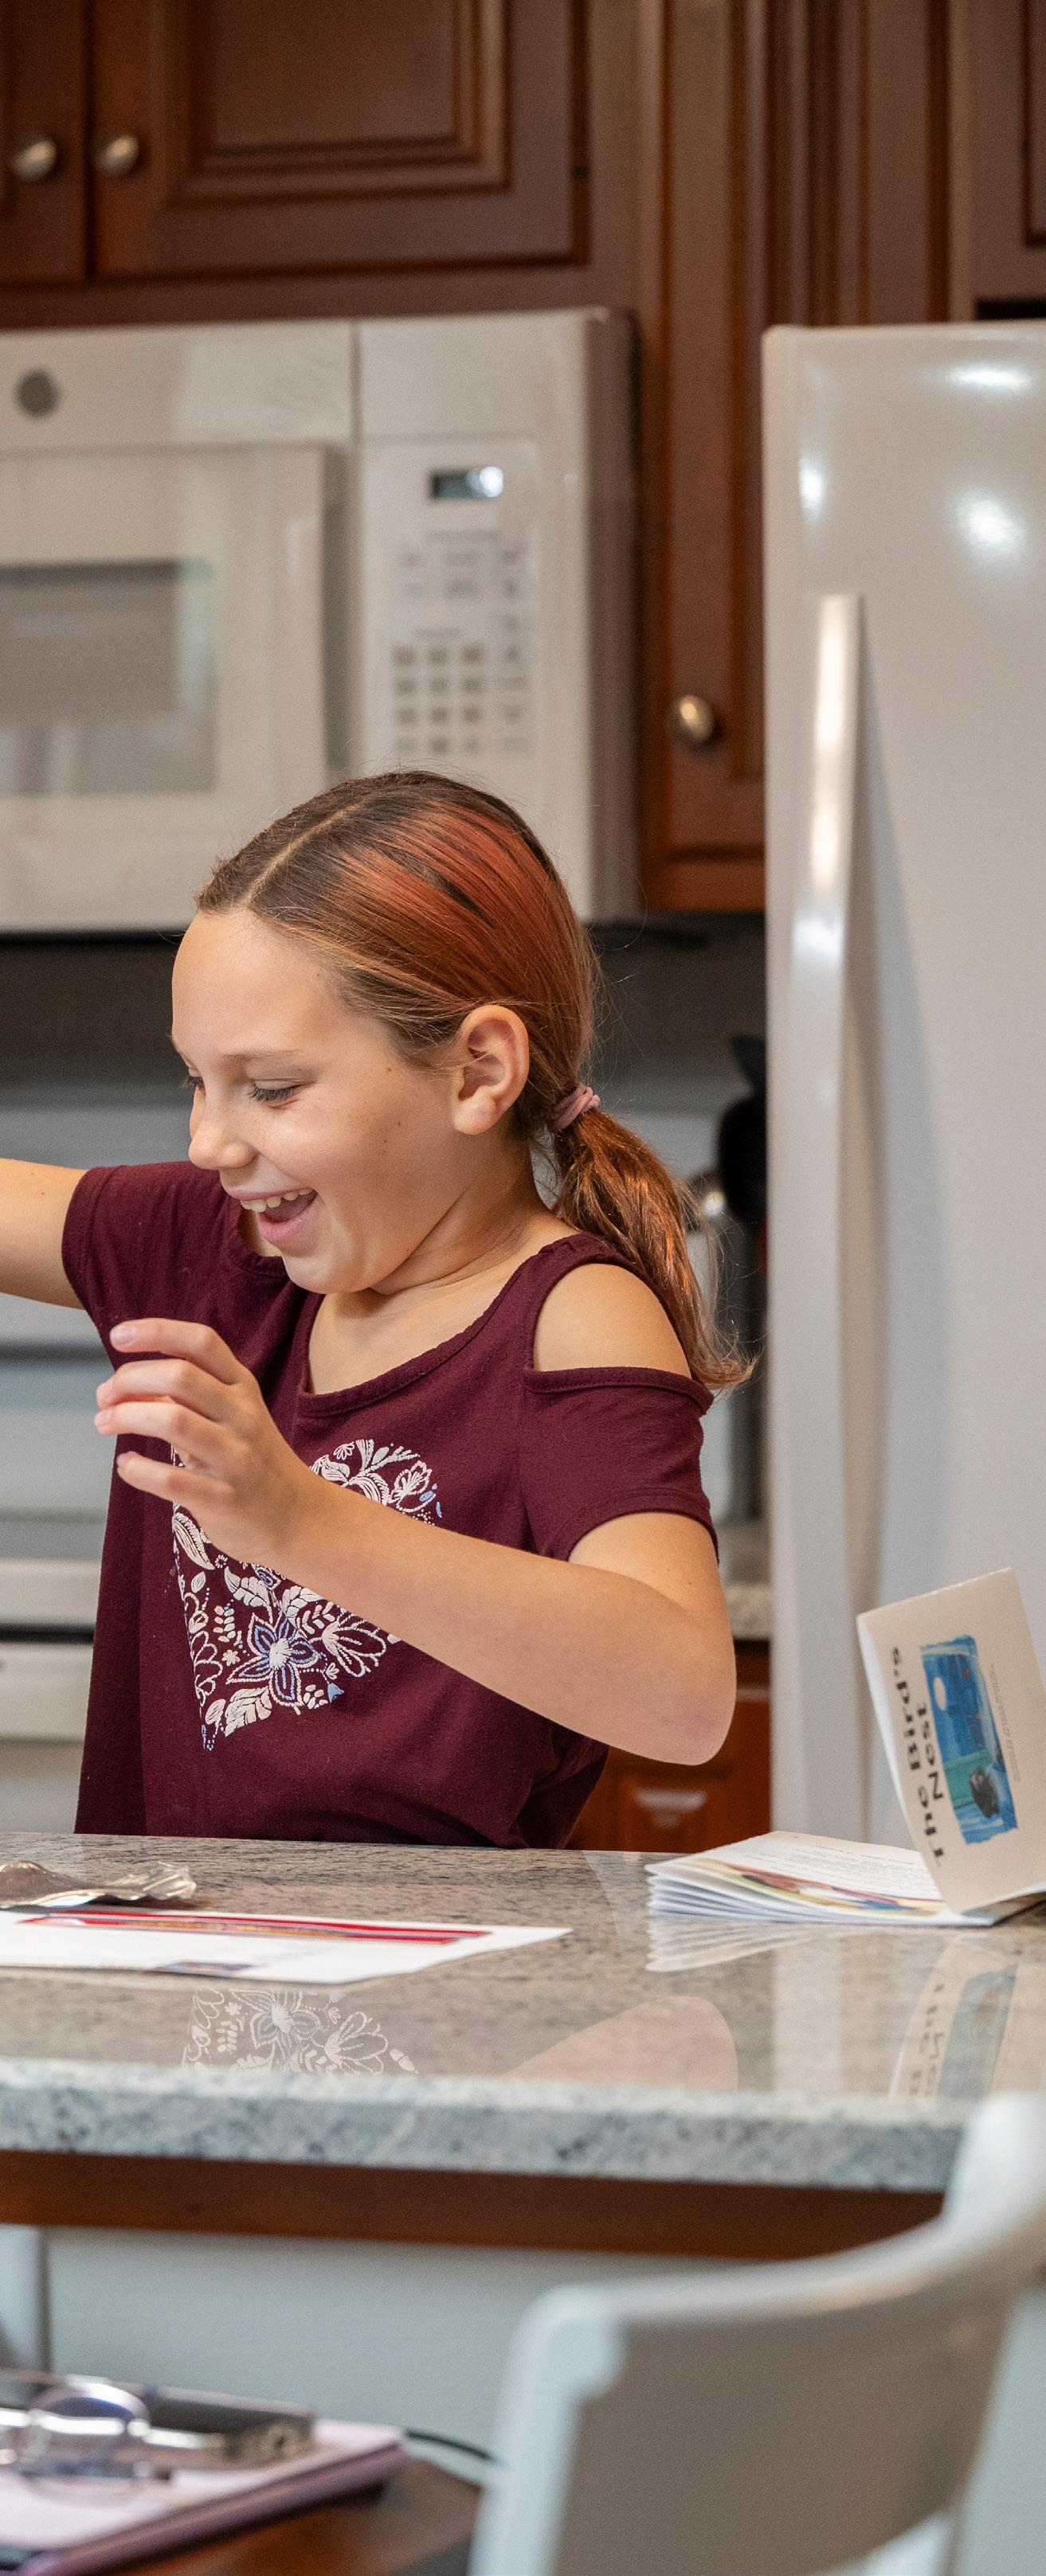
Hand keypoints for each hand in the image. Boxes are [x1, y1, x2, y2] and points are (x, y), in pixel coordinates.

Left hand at [95, 1317, 323, 1569]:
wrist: (296, 1516)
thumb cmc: (251, 1459)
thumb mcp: (228, 1416)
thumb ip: (183, 1397)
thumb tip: (123, 1386)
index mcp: (243, 1387)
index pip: (201, 1343)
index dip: (157, 1332)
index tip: (119, 1336)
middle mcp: (243, 1416)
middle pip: (180, 1376)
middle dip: (130, 1378)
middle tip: (105, 1395)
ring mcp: (236, 1458)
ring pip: (173, 1421)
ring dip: (126, 1417)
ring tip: (105, 1422)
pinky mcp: (223, 1498)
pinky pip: (170, 1479)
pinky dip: (137, 1469)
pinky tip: (127, 1465)